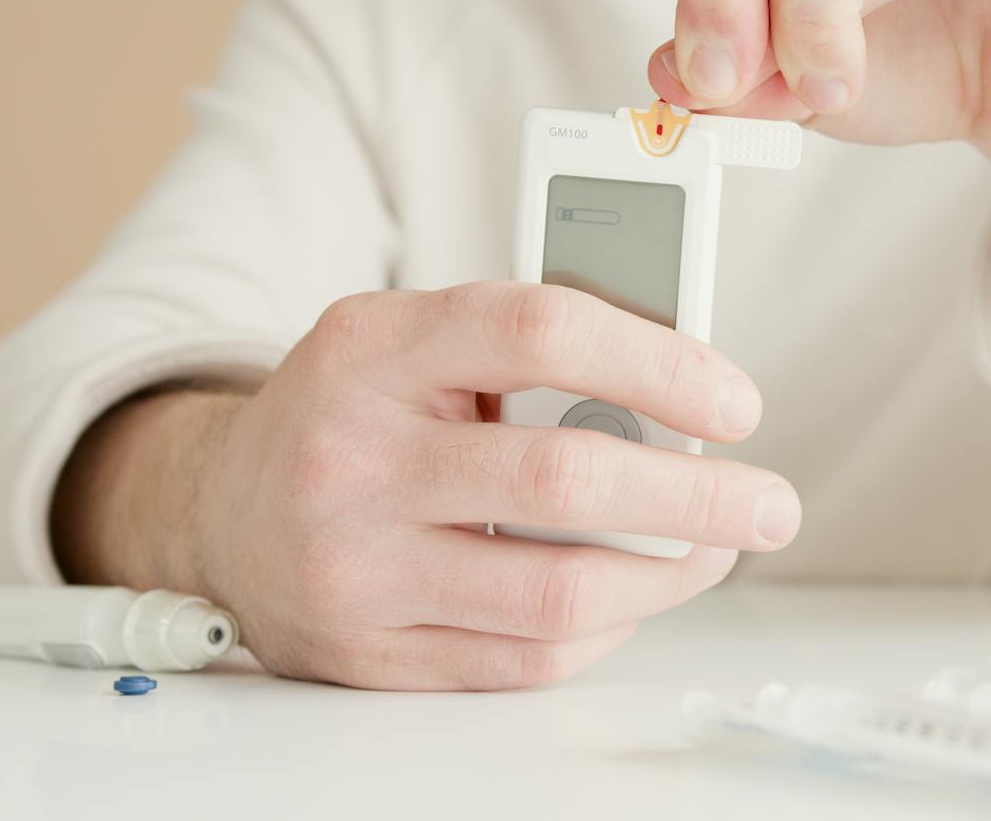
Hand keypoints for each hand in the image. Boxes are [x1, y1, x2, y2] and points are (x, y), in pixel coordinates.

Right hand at [53, 282, 799, 689]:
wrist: (219, 511)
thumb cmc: (354, 413)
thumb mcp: (414, 341)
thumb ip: (530, 348)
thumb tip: (685, 388)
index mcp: (371, 347)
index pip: (537, 331)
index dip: (658, 362)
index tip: (735, 404)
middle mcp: (351, 457)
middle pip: (562, 480)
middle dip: (696, 498)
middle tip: (771, 504)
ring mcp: (355, 566)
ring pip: (557, 593)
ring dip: (668, 576)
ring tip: (715, 550)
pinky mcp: (368, 654)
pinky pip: (525, 660)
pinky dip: (603, 630)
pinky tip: (628, 595)